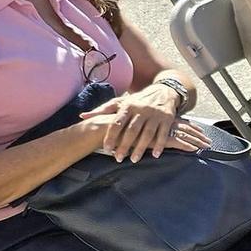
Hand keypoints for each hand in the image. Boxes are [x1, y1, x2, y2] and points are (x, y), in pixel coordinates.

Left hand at [79, 91, 208, 162]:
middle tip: (118, 158)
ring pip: (148, 133)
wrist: (163, 91)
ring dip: (141, 147)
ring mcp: (155, 115)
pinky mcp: (167, 119)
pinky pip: (163, 133)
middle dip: (125, 145)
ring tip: (134, 160)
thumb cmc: (138, 101)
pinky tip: (155, 155)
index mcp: (128, 106)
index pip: (117, 123)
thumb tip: (82, 116)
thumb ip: (102, 110)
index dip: (111, 136)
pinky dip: (160, 144)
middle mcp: (141, 110)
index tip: (106, 148)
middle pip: (132, 130)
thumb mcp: (121, 102)